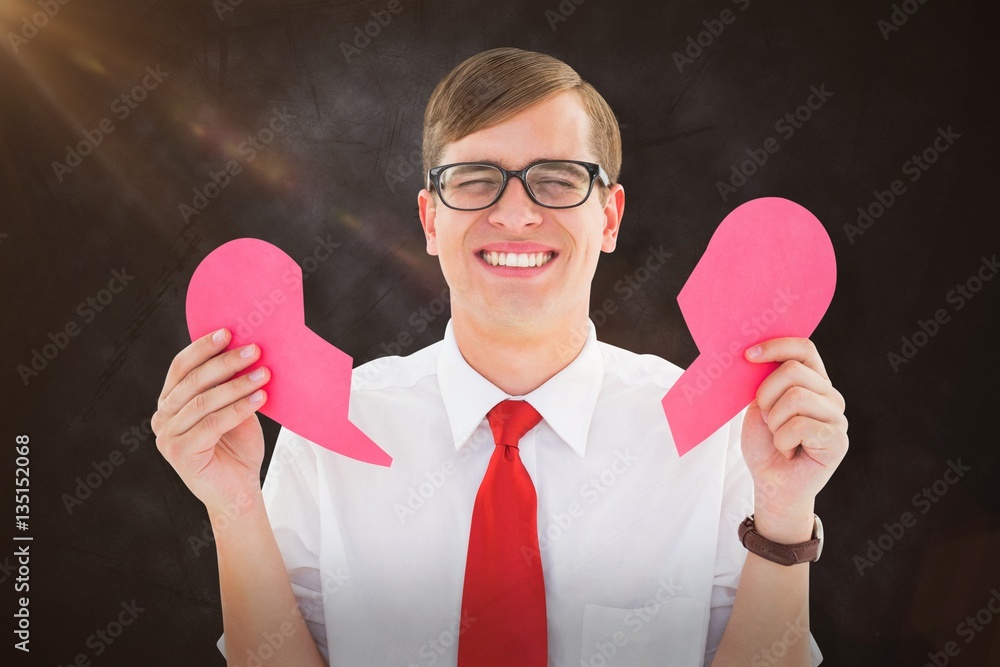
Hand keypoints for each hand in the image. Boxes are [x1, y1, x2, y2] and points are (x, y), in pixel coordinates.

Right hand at [151, 328, 270, 517]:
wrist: (239, 489)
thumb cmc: (237, 447)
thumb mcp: (234, 407)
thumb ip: (230, 383)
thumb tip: (247, 348)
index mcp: (171, 401)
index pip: (181, 367)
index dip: (202, 347)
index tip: (228, 331)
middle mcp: (163, 417)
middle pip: (192, 381)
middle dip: (225, 363)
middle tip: (254, 350)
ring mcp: (167, 437)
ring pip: (203, 402)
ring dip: (236, 384)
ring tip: (264, 373)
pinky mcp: (179, 454)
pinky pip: (212, 424)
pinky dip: (239, 408)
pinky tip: (260, 398)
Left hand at [741, 337, 848, 541]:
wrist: (771, 484)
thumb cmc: (765, 445)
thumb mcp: (759, 406)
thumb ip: (765, 381)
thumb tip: (757, 354)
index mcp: (812, 382)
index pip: (803, 348)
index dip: (776, 346)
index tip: (747, 356)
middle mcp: (830, 395)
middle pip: (793, 371)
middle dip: (766, 395)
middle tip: (766, 419)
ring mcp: (837, 417)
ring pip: (796, 397)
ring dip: (774, 421)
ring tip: (779, 437)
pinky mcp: (837, 440)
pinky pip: (800, 425)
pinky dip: (782, 440)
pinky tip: (788, 451)